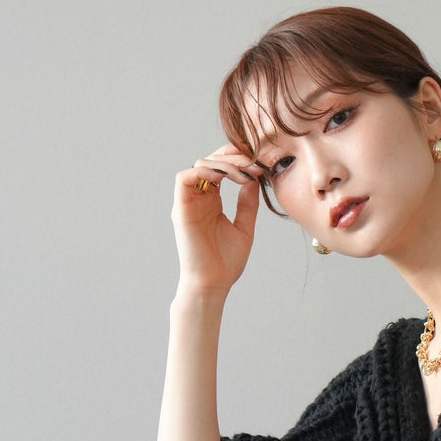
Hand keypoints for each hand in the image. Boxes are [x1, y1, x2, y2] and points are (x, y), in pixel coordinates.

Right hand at [171, 144, 264, 296]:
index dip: (238, 161)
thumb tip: (254, 179)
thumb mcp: (244, 227)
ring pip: (199, 165)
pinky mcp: (180, 209)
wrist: (212, 284)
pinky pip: (185, 178)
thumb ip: (247, 203)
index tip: (260, 165)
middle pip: (210, 161)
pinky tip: (227, 178)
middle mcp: (198, 198)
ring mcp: (188, 202)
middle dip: (233, 157)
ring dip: (223, 163)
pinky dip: (205, 171)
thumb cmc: (226, 262)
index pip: (220, 169)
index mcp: (211, 202)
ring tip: (244, 172)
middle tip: (254, 163)